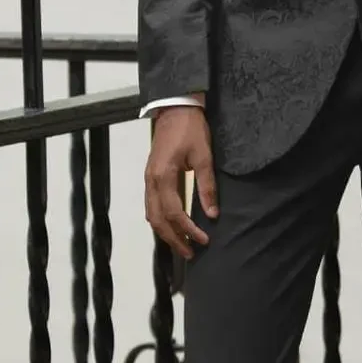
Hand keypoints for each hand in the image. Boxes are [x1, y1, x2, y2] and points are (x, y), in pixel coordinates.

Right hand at [144, 107, 217, 259]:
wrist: (175, 109)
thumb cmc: (191, 130)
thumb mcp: (204, 156)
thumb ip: (207, 186)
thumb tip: (213, 214)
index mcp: (163, 176)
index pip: (175, 213)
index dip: (189, 230)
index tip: (204, 240)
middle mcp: (151, 181)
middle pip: (158, 220)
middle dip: (174, 239)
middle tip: (191, 253)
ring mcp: (148, 179)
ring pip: (151, 215)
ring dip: (166, 233)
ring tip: (182, 245)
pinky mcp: (151, 177)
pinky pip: (151, 206)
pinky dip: (160, 220)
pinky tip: (172, 227)